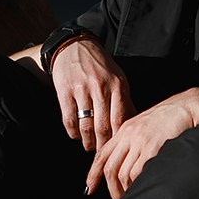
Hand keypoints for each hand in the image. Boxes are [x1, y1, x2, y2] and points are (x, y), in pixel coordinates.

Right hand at [49, 36, 129, 152]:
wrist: (75, 46)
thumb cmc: (100, 66)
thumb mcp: (118, 79)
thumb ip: (125, 102)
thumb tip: (133, 125)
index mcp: (117, 85)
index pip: (120, 119)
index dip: (118, 138)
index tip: (117, 148)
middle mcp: (100, 86)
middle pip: (103, 127)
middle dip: (103, 144)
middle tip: (102, 152)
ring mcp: (81, 89)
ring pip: (86, 126)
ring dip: (87, 142)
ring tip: (89, 146)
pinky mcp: (64, 91)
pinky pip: (69, 119)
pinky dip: (73, 133)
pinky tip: (76, 135)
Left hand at [85, 87, 198, 198]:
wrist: (189, 106)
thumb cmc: (171, 117)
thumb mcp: (145, 125)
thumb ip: (133, 141)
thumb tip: (126, 164)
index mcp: (125, 130)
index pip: (102, 155)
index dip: (93, 174)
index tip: (90, 188)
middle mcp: (129, 135)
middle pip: (110, 168)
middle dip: (111, 188)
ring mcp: (141, 142)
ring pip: (123, 174)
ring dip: (125, 190)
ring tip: (132, 196)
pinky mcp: (154, 148)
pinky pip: (139, 172)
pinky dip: (137, 184)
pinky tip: (142, 188)